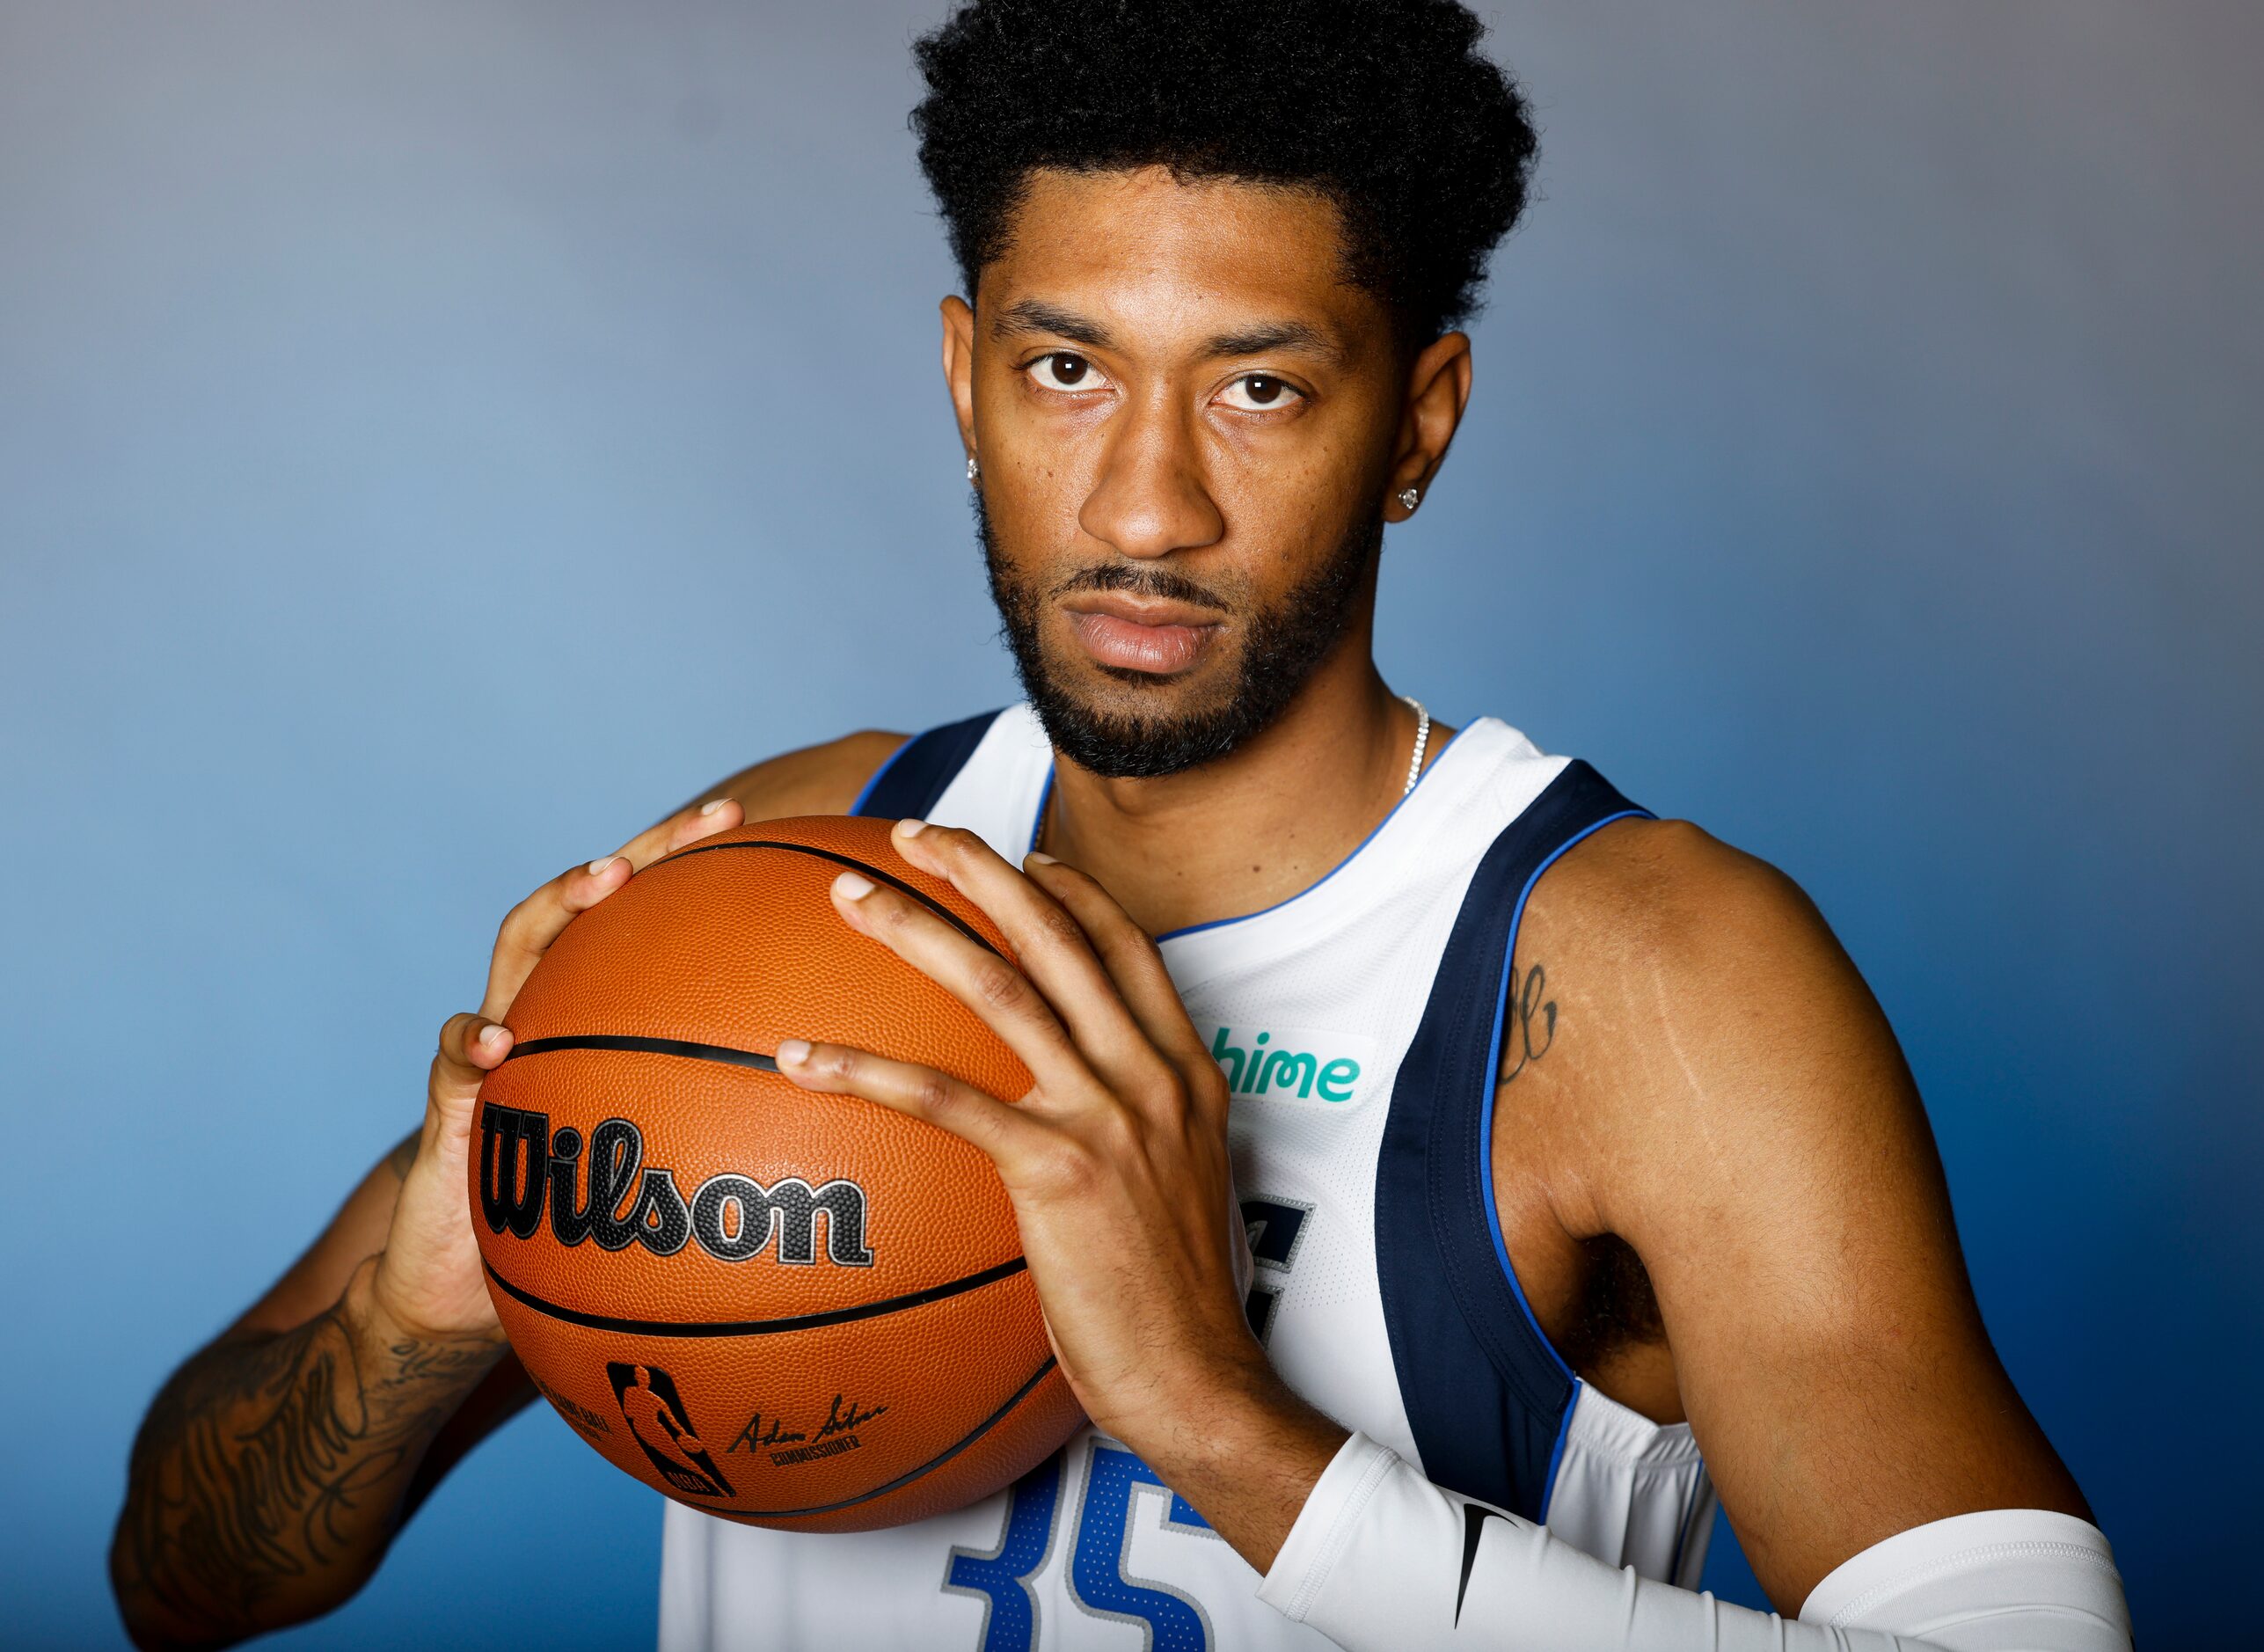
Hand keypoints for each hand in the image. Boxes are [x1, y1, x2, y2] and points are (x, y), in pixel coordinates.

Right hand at [370, 795, 746, 1343]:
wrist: (460, 1281)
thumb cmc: (572, 1220)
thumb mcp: (654, 1167)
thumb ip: (712, 1128)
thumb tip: (823, 1109)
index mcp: (591, 1014)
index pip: (640, 921)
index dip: (688, 868)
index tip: (751, 822)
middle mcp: (544, 1009)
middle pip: (589, 905)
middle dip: (646, 852)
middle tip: (708, 820)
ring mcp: (492, 1046)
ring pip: (519, 951)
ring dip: (561, 907)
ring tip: (605, 880)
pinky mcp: (447, 1103)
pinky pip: (455, 1060)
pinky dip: (475, 1042)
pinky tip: (501, 1042)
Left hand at [773, 819, 1344, 1566]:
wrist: (1196, 1376)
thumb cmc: (1171, 1300)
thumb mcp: (1171, 1185)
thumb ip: (1126, 1127)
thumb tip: (1057, 1115)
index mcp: (1185, 1069)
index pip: (1124, 945)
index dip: (1067, 891)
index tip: (1017, 859)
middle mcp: (1152, 1072)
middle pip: (1057, 933)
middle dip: (979, 867)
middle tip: (909, 833)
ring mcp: (1110, 1114)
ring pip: (999, 986)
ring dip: (914, 929)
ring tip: (846, 896)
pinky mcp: (1058, 1168)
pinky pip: (944, 1097)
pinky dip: (864, 1068)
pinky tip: (800, 1057)